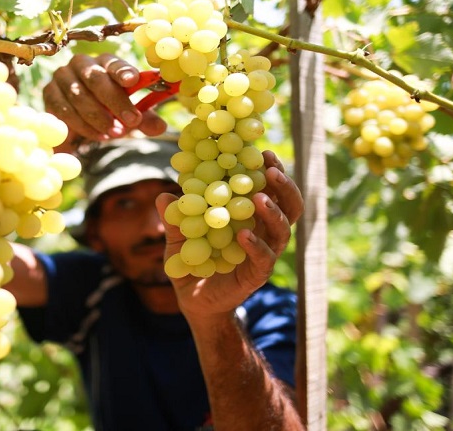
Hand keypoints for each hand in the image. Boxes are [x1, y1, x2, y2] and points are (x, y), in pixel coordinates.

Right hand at [43, 54, 167, 150]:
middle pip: (97, 79)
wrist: (78, 121)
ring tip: (114, 134)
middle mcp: (82, 63)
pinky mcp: (49, 93)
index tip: (133, 81)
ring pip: (79, 96)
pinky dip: (82, 125)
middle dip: (115, 102)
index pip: (114, 63)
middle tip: (131, 122)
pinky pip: (64, 109)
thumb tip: (160, 127)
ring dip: (98, 117)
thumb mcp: (129, 115)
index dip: (123, 71)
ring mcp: (63, 76)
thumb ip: (144, 119)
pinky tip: (97, 135)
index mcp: (106, 62)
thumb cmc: (109, 111)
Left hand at [154, 151, 303, 323]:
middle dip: (284, 186)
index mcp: (252, 216)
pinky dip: (255, 245)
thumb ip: (175, 218)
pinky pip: (264, 259)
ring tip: (260, 198)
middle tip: (271, 171)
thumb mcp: (179, 237)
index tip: (266, 154)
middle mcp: (264, 233)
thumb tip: (163, 196)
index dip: (274, 171)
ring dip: (273, 212)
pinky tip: (244, 233)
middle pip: (289, 206)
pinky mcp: (256, 275)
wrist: (193, 299)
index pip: (271, 190)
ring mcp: (264, 254)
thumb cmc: (191, 262)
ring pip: (282, 231)